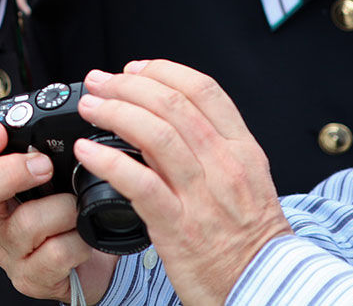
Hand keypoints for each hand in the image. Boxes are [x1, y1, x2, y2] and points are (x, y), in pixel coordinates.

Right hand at [0, 121, 118, 302]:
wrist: (90, 261)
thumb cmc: (66, 210)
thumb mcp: (48, 174)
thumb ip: (39, 147)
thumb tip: (53, 108)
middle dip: (8, 173)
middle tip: (43, 165)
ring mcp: (9, 250)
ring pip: (23, 225)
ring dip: (61, 208)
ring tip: (77, 204)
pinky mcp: (31, 278)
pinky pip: (54, 255)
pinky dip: (77, 241)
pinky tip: (83, 235)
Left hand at [72, 61, 292, 305]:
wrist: (266, 288)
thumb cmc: (249, 237)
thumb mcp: (246, 180)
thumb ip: (212, 147)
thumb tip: (165, 116)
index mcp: (242, 149)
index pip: (203, 89)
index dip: (162, 71)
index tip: (133, 68)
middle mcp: (224, 166)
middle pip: (171, 105)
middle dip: (127, 86)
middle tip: (99, 82)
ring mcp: (202, 196)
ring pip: (154, 134)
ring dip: (113, 112)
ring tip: (90, 107)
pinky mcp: (177, 227)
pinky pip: (138, 183)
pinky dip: (107, 160)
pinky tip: (87, 151)